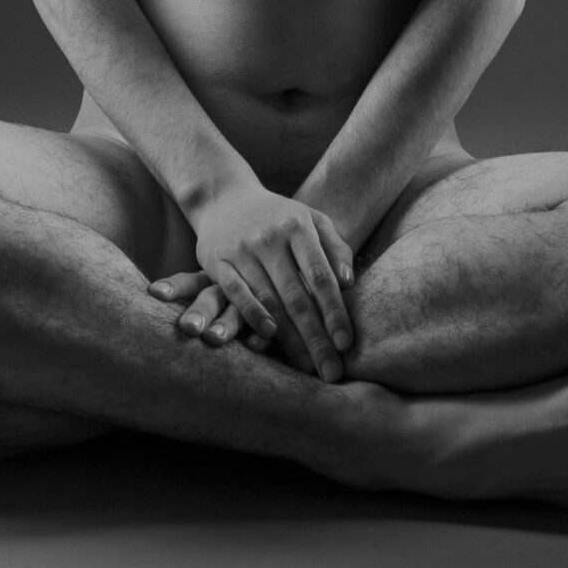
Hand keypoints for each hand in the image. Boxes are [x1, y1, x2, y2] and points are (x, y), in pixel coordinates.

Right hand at [148, 181, 357, 380]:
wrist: (224, 196)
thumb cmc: (278, 216)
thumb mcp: (311, 219)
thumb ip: (335, 247)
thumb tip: (349, 283)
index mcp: (298, 226)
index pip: (321, 276)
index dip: (335, 312)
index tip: (346, 344)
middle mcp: (270, 237)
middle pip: (297, 296)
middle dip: (316, 338)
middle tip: (331, 371)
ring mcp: (242, 248)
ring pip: (270, 300)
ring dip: (290, 338)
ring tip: (308, 366)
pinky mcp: (218, 260)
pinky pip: (236, 293)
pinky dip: (253, 315)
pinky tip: (270, 336)